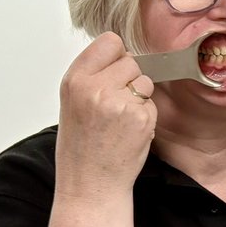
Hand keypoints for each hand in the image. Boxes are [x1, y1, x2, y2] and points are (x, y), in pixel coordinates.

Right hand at [56, 32, 155, 198]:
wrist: (91, 184)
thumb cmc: (82, 147)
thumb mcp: (73, 103)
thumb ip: (93, 77)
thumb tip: (120, 55)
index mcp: (75, 80)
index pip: (109, 42)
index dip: (117, 57)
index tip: (114, 73)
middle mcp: (95, 87)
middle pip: (131, 61)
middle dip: (129, 80)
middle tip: (116, 105)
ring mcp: (119, 102)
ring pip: (145, 82)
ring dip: (140, 98)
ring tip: (121, 120)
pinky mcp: (141, 118)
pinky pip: (152, 104)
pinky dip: (146, 117)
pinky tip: (130, 132)